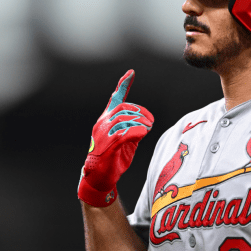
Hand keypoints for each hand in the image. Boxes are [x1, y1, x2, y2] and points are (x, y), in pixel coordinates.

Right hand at [78, 70, 153, 206]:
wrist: (100, 177)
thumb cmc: (114, 159)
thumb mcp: (126, 141)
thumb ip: (133, 129)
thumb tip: (145, 123)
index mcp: (106, 120)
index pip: (115, 99)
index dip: (123, 85)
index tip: (131, 73)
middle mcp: (102, 124)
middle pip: (124, 108)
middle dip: (140, 112)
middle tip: (150, 122)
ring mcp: (104, 134)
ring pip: (125, 118)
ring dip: (141, 122)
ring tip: (148, 128)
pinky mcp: (108, 144)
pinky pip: (126, 132)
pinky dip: (138, 131)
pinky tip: (143, 133)